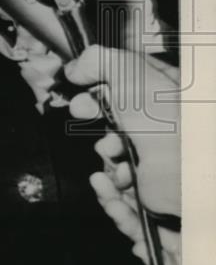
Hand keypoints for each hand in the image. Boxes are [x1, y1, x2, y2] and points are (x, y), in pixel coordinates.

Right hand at [66, 45, 181, 264]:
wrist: (190, 175)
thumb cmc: (169, 121)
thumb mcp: (129, 71)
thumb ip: (98, 60)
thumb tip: (75, 68)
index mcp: (167, 98)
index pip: (127, 88)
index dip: (101, 88)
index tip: (82, 87)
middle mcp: (165, 133)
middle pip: (117, 127)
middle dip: (97, 124)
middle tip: (85, 115)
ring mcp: (161, 169)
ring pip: (117, 166)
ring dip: (106, 164)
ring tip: (114, 162)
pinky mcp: (154, 203)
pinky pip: (122, 204)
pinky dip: (109, 196)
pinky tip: (108, 184)